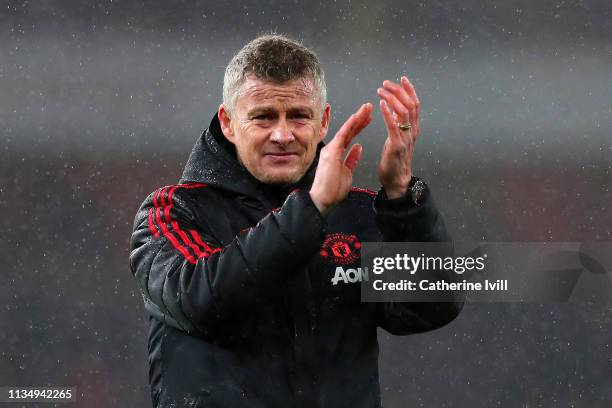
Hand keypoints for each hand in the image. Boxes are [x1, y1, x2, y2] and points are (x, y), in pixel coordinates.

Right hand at [310, 103, 372, 214]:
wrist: (323, 199)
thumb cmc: (332, 190)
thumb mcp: (347, 172)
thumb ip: (352, 159)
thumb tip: (358, 148)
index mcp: (337, 154)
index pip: (350, 137)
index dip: (359, 127)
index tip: (368, 119)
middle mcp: (333, 149)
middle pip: (349, 131)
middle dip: (360, 119)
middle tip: (369, 108)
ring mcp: (331, 149)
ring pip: (347, 129)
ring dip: (357, 118)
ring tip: (366, 108)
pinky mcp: (332, 151)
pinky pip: (343, 135)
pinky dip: (350, 125)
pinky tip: (357, 116)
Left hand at [377, 76, 419, 198]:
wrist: (396, 180)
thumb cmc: (394, 160)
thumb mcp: (397, 137)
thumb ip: (397, 123)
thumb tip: (393, 108)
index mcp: (413, 128)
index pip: (415, 104)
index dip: (409, 90)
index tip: (402, 79)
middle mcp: (413, 131)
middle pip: (410, 104)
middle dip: (399, 90)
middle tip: (386, 83)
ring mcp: (406, 138)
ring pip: (403, 111)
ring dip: (392, 98)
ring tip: (381, 91)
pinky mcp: (397, 145)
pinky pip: (393, 126)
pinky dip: (388, 113)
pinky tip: (382, 104)